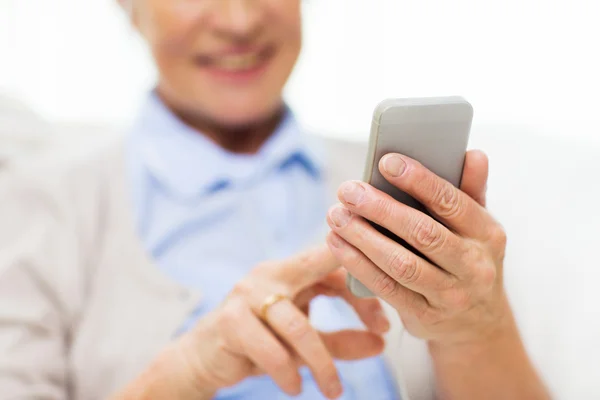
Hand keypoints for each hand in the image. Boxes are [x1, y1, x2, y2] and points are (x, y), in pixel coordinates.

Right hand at [171, 246, 388, 398]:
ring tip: (334, 389)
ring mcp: (248, 295)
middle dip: (355, 295)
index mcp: (290, 271)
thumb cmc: (257, 341)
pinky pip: (270, 349)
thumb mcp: (303, 340)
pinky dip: (288, 372)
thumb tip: (381, 344)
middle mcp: (270, 274)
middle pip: (320, 269)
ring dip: (322, 362)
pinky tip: (296, 387)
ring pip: (298, 325)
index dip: (363, 288)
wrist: (202, 357)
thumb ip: (340, 340)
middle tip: (384, 328)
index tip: (384, 323)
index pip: (334, 264)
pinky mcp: (231, 321)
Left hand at [326, 150, 510, 345]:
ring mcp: (450, 295)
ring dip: (363, 238)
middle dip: (380, 209)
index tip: (386, 161)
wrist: (477, 322)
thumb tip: (474, 154)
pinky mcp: (424, 316)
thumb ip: (471, 191)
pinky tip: (337, 244)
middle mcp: (474, 266)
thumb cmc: (468, 259)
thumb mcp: (478, 227)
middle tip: (348, 190)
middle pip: (422, 232)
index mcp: (488, 234)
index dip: (419, 181)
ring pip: (401, 264)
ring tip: (336, 215)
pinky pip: (387, 288)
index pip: (452, 202)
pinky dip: (358, 265)